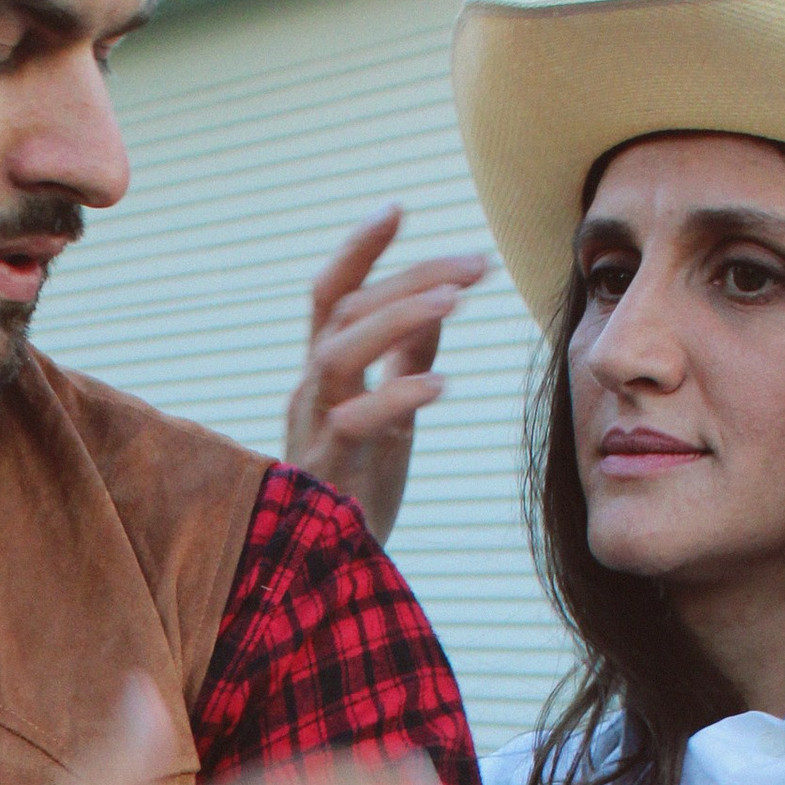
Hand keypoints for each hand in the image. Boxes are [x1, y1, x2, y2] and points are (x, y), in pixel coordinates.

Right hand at [281, 210, 486, 548]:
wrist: (331, 577)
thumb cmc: (360, 492)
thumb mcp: (390, 416)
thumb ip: (407, 359)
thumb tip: (437, 303)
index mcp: (323, 374)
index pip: (330, 294)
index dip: (358, 249)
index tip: (397, 208)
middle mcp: (309, 392)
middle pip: (344, 310)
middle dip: (408, 276)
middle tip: (475, 263)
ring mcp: (310, 430)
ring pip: (337, 352)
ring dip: (397, 317)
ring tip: (456, 298)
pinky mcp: (324, 472)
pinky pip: (352, 421)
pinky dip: (395, 396)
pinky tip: (441, 384)